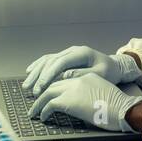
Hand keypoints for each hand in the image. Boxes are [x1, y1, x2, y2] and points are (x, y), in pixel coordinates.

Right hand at [22, 45, 140, 95]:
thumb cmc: (109, 72)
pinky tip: (29, 72)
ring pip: (47, 60)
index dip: (49, 75)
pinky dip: (38, 66)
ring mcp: (68, 52)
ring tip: (27, 85)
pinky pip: (49, 59)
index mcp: (82, 53)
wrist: (115, 66)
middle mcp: (73, 50)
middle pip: (51, 61)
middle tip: (31, 90)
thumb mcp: (100, 74)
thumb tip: (65, 75)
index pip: (61, 62)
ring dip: (36, 72)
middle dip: (39, 76)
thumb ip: (83, 74)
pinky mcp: (66, 56)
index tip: (41, 87)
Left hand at [29, 72, 141, 133]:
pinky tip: (43, 117)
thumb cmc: (118, 107)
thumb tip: (81, 104)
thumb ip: (90, 94)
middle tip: (36, 101)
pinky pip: (49, 104)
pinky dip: (43, 111)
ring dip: (39, 103)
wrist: (122, 109)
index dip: (55, 86)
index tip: (48, 93)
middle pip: (54, 83)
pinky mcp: (67, 100)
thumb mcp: (103, 94)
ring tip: (34, 112)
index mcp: (87, 76)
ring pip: (47, 92)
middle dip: (43, 93)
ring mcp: (72, 88)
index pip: (65, 78)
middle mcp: (78, 79)